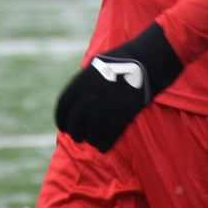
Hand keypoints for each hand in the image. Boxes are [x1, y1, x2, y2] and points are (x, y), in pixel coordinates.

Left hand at [54, 22, 182, 152]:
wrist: (145, 61)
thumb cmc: (121, 61)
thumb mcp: (95, 66)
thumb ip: (83, 82)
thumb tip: (75, 100)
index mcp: (81, 82)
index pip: (63, 107)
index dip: (61, 120)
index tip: (64, 127)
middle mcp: (91, 96)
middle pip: (75, 124)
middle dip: (75, 133)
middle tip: (78, 136)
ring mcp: (106, 108)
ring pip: (91, 134)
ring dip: (89, 139)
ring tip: (91, 140)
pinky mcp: (122, 117)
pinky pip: (108, 138)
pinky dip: (103, 145)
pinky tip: (103, 146)